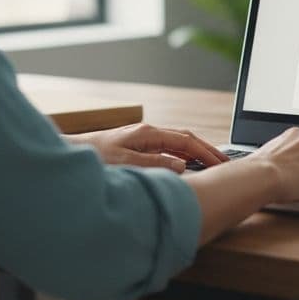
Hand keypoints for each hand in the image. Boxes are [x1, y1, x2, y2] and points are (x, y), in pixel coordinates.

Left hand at [70, 123, 228, 172]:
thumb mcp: (126, 163)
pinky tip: (187, 165)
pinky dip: (183, 156)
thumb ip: (155, 163)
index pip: (186, 141)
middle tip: (225, 164)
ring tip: (212, 165)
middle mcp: (148, 133)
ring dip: (196, 153)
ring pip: (178, 144)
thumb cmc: (95, 158)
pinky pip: (168, 149)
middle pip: (186, 139)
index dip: (206, 152)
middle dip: (207, 150)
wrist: (73, 152)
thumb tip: (182, 166)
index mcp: (149, 134)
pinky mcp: (138, 147)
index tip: (222, 164)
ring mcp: (143, 139)